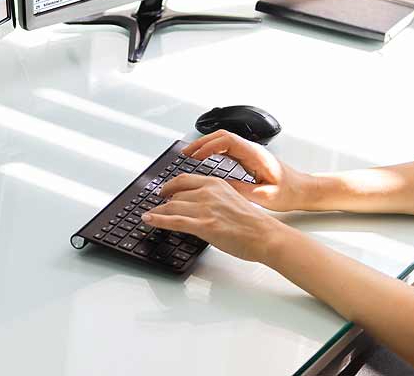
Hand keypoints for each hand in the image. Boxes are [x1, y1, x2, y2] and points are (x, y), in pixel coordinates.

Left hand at [143, 174, 286, 262]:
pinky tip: (148, 220)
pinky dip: (157, 219)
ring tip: (150, 215)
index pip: (185, 179)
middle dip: (163, 201)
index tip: (164, 190)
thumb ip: (215, 198)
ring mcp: (205, 208)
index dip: (170, 185)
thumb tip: (200, 205)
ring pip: (171, 206)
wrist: (265, 235)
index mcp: (216, 183)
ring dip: (157, 212)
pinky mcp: (203, 225)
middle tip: (156, 205)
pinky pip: (173, 220)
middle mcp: (208, 192)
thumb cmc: (254, 222)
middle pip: (176, 193)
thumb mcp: (233, 200)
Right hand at [182, 130, 311, 211]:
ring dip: (206, 146)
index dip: (208, 146)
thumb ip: (241, 191)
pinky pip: (227, 149)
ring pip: (224, 141)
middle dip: (201, 143)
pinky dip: (213, 151)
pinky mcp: (249, 159)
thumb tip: (219, 186)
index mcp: (256, 155)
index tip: (195, 156)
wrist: (304, 190)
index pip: (227, 141)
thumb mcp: (264, 196)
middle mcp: (252, 150)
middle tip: (185, 153)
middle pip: (222, 136)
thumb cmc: (290, 192)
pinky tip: (204, 159)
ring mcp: (250, 153)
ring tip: (189, 155)